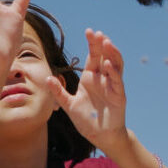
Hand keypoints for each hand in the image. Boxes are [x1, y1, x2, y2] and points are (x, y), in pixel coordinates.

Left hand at [47, 28, 129, 144]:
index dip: (92, 44)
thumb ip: (59, 92)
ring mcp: (112, 86)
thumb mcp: (69, 105)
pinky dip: (113, 72)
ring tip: (106, 42)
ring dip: (112, 53)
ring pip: (115, 65)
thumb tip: (48, 78)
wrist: (100, 136)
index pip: (93, 56)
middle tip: (96, 33)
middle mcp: (103, 79)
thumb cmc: (86, 120)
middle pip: (104, 56)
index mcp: (91, 78)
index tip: (89, 31)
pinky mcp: (119, 95)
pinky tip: (107, 64)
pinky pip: (117, 81)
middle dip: (101, 44)